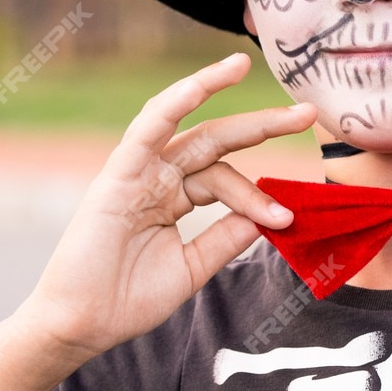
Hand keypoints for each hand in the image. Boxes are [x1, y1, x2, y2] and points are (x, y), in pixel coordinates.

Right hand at [15, 52, 317, 370]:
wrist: (83, 325)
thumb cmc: (128, 300)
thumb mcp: (193, 267)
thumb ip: (226, 238)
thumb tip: (270, 215)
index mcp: (175, 198)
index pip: (227, 179)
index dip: (259, 195)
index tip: (288, 217)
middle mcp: (159, 178)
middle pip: (217, 141)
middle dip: (262, 125)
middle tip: (308, 112)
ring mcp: (139, 173)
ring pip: (185, 126)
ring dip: (214, 88)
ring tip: (244, 64)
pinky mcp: (119, 174)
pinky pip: (147, 130)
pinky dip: (174, 103)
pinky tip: (201, 83)